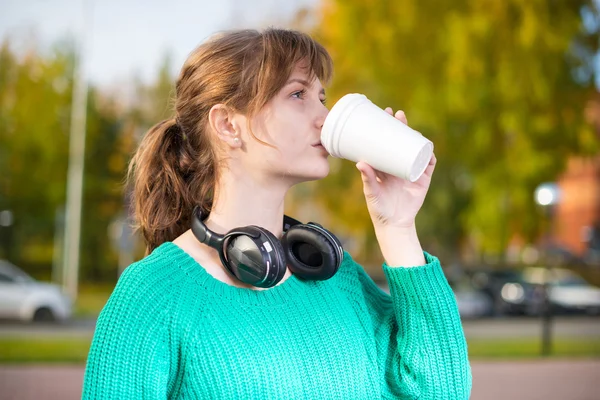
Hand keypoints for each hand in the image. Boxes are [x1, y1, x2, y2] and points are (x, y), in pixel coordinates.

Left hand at [356, 108, 436, 230]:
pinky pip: (428, 165)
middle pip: (402, 140)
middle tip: (398, 115)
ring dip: (417, 137)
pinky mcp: (423, 180)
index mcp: (385, 165)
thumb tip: (360, 162)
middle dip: (402, 126)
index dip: (387, 126)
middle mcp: (398, 165)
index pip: (386, 141)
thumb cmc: (379, 208)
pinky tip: (428, 149)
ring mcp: (412, 171)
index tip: (384, 113)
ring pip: (416, 149)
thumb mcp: (372, 192)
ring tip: (412, 129)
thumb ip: (368, 178)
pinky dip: (429, 156)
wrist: (394, 224)